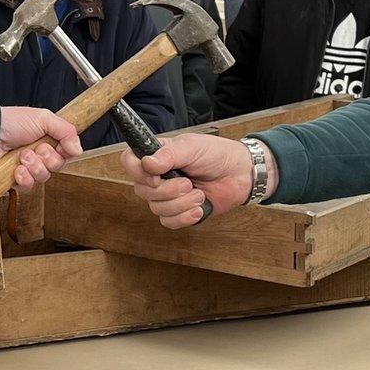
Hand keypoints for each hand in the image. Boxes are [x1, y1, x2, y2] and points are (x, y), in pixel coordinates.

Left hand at [0, 107, 83, 190]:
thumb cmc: (12, 123)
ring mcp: (27, 168)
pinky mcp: (15, 180)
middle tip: (37, 149)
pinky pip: (28, 187)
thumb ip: (66, 131)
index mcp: (47, 139)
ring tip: (22, 156)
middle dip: (48, 158)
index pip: (67, 153)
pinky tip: (16, 169)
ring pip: (44, 177)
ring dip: (34, 167)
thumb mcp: (43, 118)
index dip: (65, 153)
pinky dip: (24, 178)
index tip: (61, 147)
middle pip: (57, 166)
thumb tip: (78, 150)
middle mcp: (39, 154)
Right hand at [121, 134, 256, 228]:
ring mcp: (167, 195)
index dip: (137, 172)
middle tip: (188, 183)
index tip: (156, 176)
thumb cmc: (217, 155)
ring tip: (199, 194)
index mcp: (157, 155)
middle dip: (168, 190)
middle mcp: (158, 176)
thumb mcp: (193, 147)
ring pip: (156, 209)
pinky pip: (168, 222)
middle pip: (142, 190)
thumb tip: (147, 163)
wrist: (240, 174)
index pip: (129, 161)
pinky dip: (184, 217)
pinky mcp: (179, 212)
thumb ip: (169, 154)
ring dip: (180, 204)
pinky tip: (199, 208)